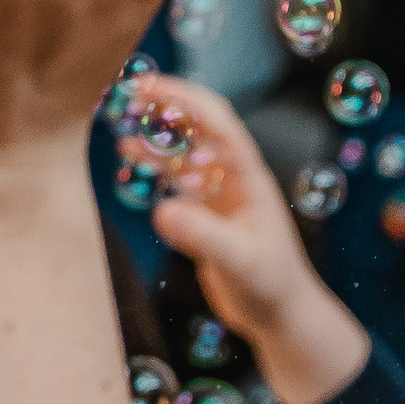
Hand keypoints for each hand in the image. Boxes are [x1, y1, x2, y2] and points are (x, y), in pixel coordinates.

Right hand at [139, 77, 369, 403]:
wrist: (282, 317)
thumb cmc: (271, 288)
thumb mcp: (239, 262)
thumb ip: (202, 237)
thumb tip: (161, 211)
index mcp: (250, 178)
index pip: (217, 123)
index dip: (184, 99)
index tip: (149, 86)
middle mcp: (236, 179)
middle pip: (200, 127)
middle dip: (168, 105)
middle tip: (130, 90)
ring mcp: (222, 196)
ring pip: (185, 151)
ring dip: (157, 133)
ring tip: (122, 120)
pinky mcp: (209, 215)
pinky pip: (178, 178)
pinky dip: (155, 163)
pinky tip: (131, 158)